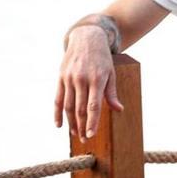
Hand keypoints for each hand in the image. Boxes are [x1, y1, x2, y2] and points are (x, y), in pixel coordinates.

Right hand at [54, 26, 123, 141]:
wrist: (86, 38)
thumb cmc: (102, 58)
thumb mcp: (111, 73)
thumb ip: (111, 93)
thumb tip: (119, 110)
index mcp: (97, 79)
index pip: (94, 106)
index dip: (92, 122)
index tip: (91, 135)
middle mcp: (82, 79)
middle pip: (80, 109)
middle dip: (82, 126)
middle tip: (84, 139)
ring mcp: (70, 78)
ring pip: (68, 106)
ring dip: (71, 122)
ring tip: (75, 133)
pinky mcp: (61, 77)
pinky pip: (57, 99)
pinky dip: (57, 113)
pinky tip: (59, 125)